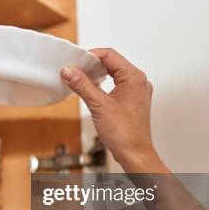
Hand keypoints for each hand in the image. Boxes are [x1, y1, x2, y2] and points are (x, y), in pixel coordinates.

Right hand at [61, 48, 163, 171]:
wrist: (134, 153)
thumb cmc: (124, 133)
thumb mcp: (98, 105)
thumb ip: (82, 85)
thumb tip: (69, 71)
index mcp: (134, 78)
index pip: (109, 55)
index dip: (90, 55)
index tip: (75, 60)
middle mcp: (138, 82)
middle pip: (112, 62)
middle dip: (92, 64)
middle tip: (75, 69)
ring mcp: (137, 91)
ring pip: (115, 73)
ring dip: (97, 74)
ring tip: (81, 79)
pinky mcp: (133, 100)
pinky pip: (117, 84)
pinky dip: (104, 84)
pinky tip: (92, 90)